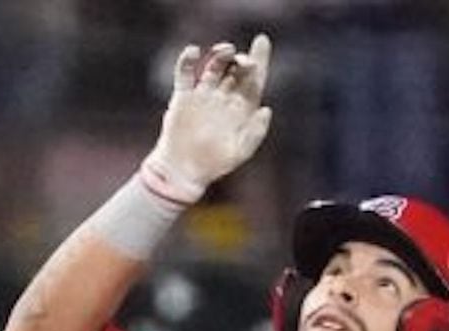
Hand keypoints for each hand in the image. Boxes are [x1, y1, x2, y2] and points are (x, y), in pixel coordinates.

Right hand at [142, 34, 273, 205]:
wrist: (182, 172)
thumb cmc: (213, 165)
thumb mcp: (239, 152)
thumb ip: (255, 132)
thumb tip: (266, 109)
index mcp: (240, 109)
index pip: (253, 80)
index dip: (260, 60)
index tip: (262, 41)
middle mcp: (223, 99)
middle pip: (236, 70)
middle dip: (241, 59)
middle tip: (243, 61)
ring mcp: (203, 96)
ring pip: (214, 66)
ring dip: (220, 55)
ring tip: (226, 51)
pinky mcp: (183, 97)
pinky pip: (185, 73)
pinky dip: (187, 60)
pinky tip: (194, 52)